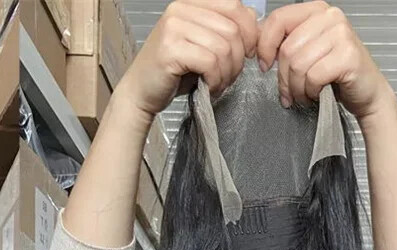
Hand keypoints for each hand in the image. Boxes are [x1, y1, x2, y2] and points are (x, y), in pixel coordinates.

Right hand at [115, 0, 258, 122]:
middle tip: (229, 77)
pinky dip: (215, 80)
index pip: (235, 6)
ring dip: (227, 73)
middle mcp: (180, 9)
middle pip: (231, 29)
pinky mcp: (170, 50)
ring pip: (223, 47)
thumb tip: (257, 28)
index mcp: (190, 3)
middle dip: (237, 59)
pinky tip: (208, 88)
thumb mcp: (201, 44)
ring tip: (218, 85)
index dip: (249, 31)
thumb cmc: (171, 73)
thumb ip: (223, 30)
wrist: (139, 94)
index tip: (246, 54)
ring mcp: (174, 28)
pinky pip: (210, 62)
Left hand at [257, 2, 394, 119]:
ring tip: (304, 94)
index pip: (277, 19)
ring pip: (297, 64)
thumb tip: (257, 48)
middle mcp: (330, 17)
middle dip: (283, 78)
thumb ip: (284, 44)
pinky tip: (317, 93)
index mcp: (316, 11)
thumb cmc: (332, 75)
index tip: (265, 66)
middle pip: (286, 49)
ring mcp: (341, 33)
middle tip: (289, 92)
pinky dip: (310, 92)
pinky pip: (313, 76)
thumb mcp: (304, 53)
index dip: (264, 46)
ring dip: (296, 88)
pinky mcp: (348, 54)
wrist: (364, 92)